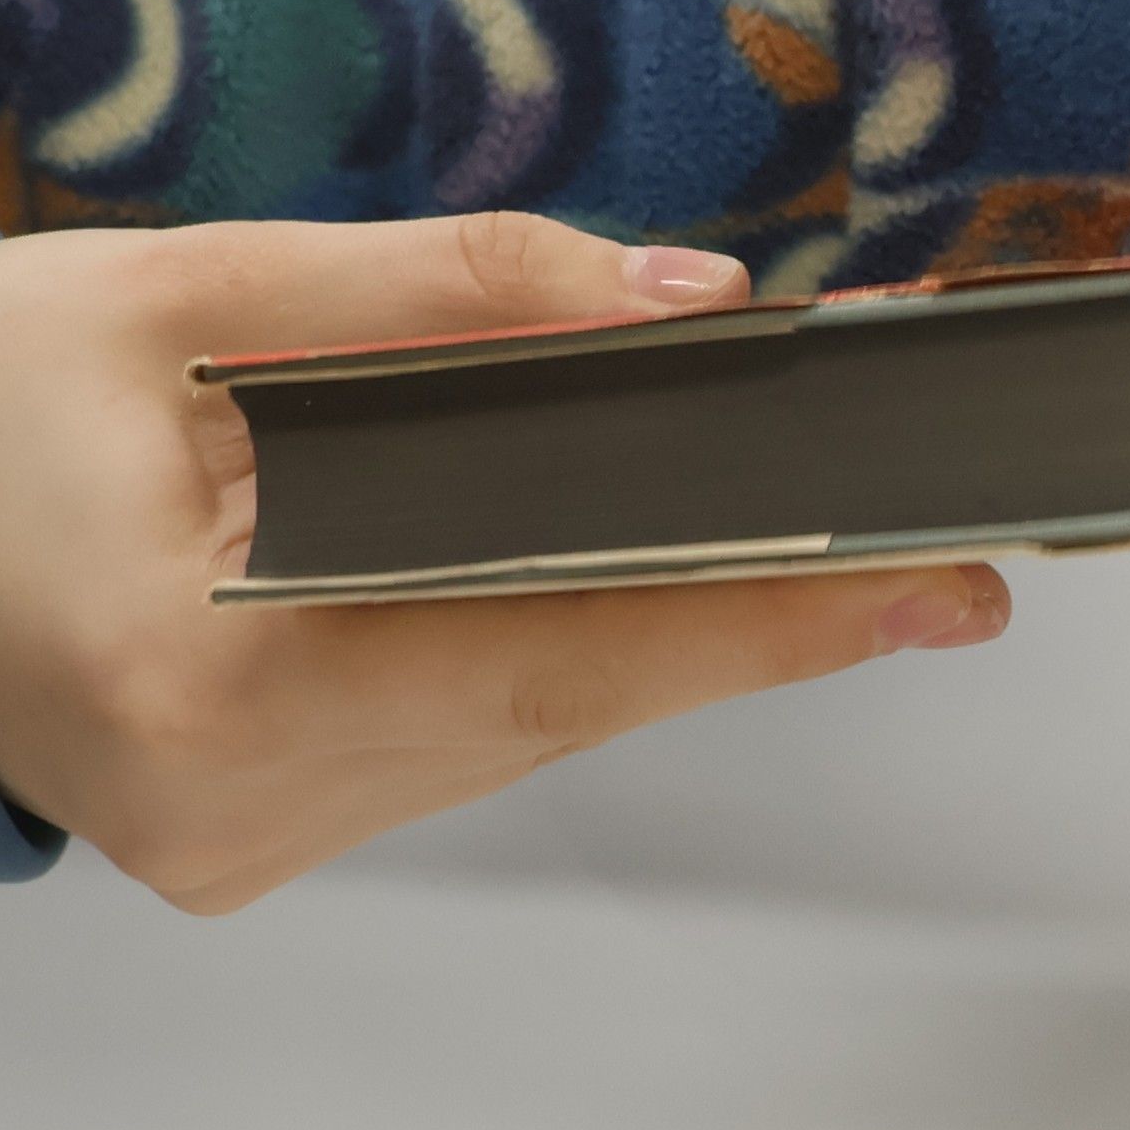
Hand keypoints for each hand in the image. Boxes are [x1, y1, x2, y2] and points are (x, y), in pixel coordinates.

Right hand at [0, 215, 1007, 911]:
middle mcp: (233, 797)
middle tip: (911, 559)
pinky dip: (551, 656)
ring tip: (795, 555)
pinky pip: (462, 743)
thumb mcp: (196, 293)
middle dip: (748, 618)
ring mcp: (243, 839)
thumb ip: (457, 290)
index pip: (557, 645)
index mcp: (199, 666)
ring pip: (527, 730)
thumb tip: (686, 304)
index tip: (933, 588)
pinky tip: (619, 588)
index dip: (765, 617)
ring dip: (658, 636)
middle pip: (564, 698)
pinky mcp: (252, 836)